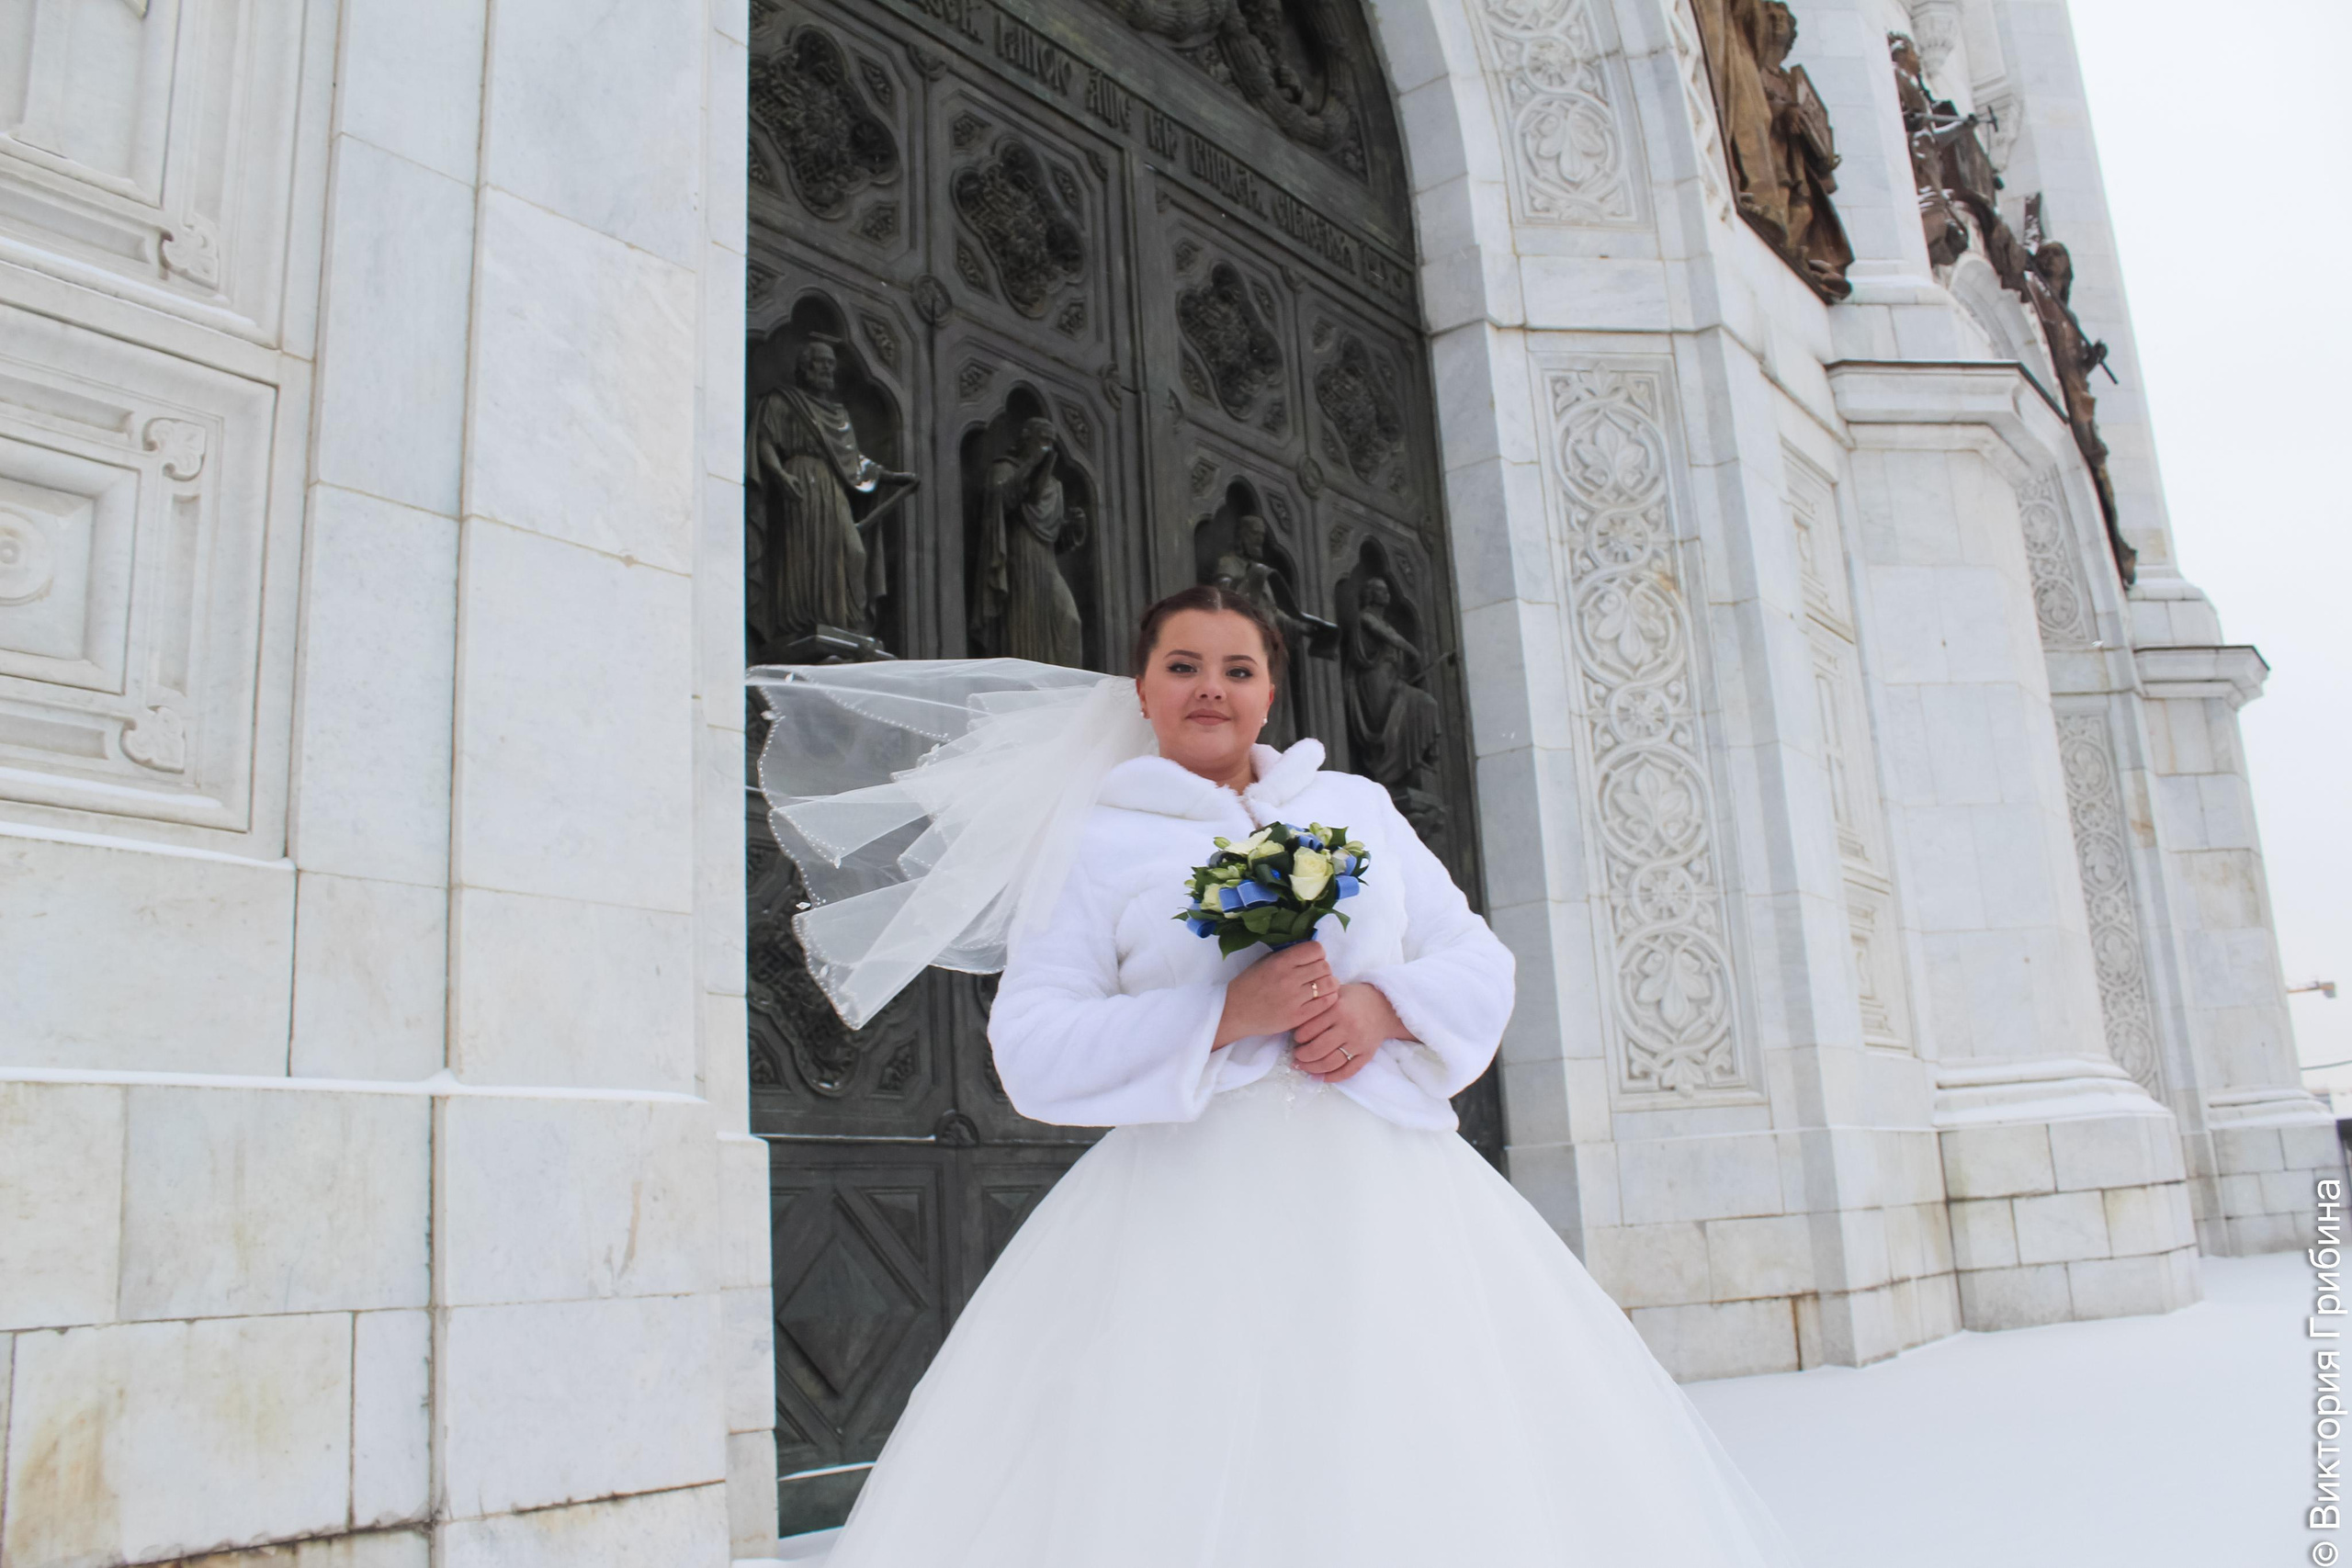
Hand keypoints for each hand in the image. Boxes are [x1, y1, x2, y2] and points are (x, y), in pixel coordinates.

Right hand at [1214, 942, 1336, 1048]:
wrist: (1235, 1010)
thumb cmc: (1250, 983)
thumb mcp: (1265, 961)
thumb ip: (1289, 955)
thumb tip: (1312, 952)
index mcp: (1281, 961)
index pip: (1316, 949)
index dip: (1318, 954)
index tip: (1312, 961)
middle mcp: (1289, 978)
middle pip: (1325, 967)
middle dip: (1323, 970)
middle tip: (1316, 976)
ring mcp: (1294, 998)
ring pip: (1330, 984)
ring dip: (1328, 984)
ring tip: (1320, 988)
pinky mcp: (1297, 1016)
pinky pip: (1326, 1003)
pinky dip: (1328, 999)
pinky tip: (1320, 999)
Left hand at [1292, 982, 1408, 1083]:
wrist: (1384, 1007)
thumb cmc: (1354, 999)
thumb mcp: (1335, 993)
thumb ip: (1318, 1004)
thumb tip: (1294, 1019)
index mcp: (1338, 1009)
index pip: (1310, 1029)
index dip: (1298, 1037)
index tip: (1295, 1040)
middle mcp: (1348, 1027)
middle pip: (1318, 1049)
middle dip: (1302, 1056)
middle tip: (1296, 1056)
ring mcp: (1358, 1043)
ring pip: (1331, 1063)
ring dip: (1312, 1068)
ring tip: (1303, 1067)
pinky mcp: (1367, 1055)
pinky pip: (1348, 1071)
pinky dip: (1332, 1077)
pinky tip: (1320, 1076)